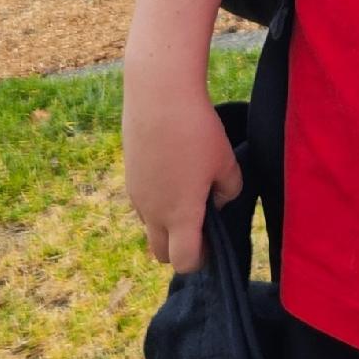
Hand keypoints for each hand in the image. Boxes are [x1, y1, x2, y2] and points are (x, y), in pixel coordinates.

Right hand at [122, 82, 241, 272]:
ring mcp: (137, 195)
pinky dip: (157, 200)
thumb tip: (218, 201)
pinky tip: (173, 170)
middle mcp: (153, 213)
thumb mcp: (225, 160)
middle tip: (202, 220)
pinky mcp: (130, 176)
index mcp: (180, 215)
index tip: (214, 240)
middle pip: (161, 254)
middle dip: (180, 247)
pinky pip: (144, 203)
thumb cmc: (197, 130)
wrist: (159, 96)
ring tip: (188, 189)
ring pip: (150, 227)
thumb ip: (228, 190)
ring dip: (167, 222)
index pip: (184, 262)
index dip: (201, 258)